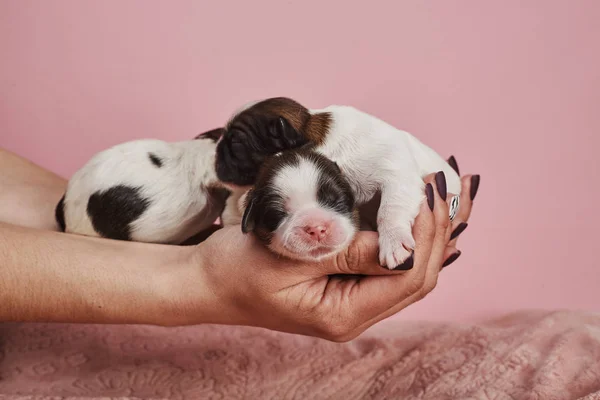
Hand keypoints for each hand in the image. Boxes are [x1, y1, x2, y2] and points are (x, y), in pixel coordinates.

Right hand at [174, 168, 478, 341]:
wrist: (207, 282)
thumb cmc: (237, 268)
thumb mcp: (289, 254)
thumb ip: (346, 251)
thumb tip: (403, 244)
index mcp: (342, 315)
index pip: (406, 277)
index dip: (425, 233)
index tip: (428, 189)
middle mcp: (354, 315)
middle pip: (416, 278)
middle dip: (435, 231)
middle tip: (439, 184)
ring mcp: (351, 303)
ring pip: (408, 273)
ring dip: (426, 234)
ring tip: (437, 193)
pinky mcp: (345, 287)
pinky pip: (388, 266)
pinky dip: (406, 239)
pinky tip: (416, 216)